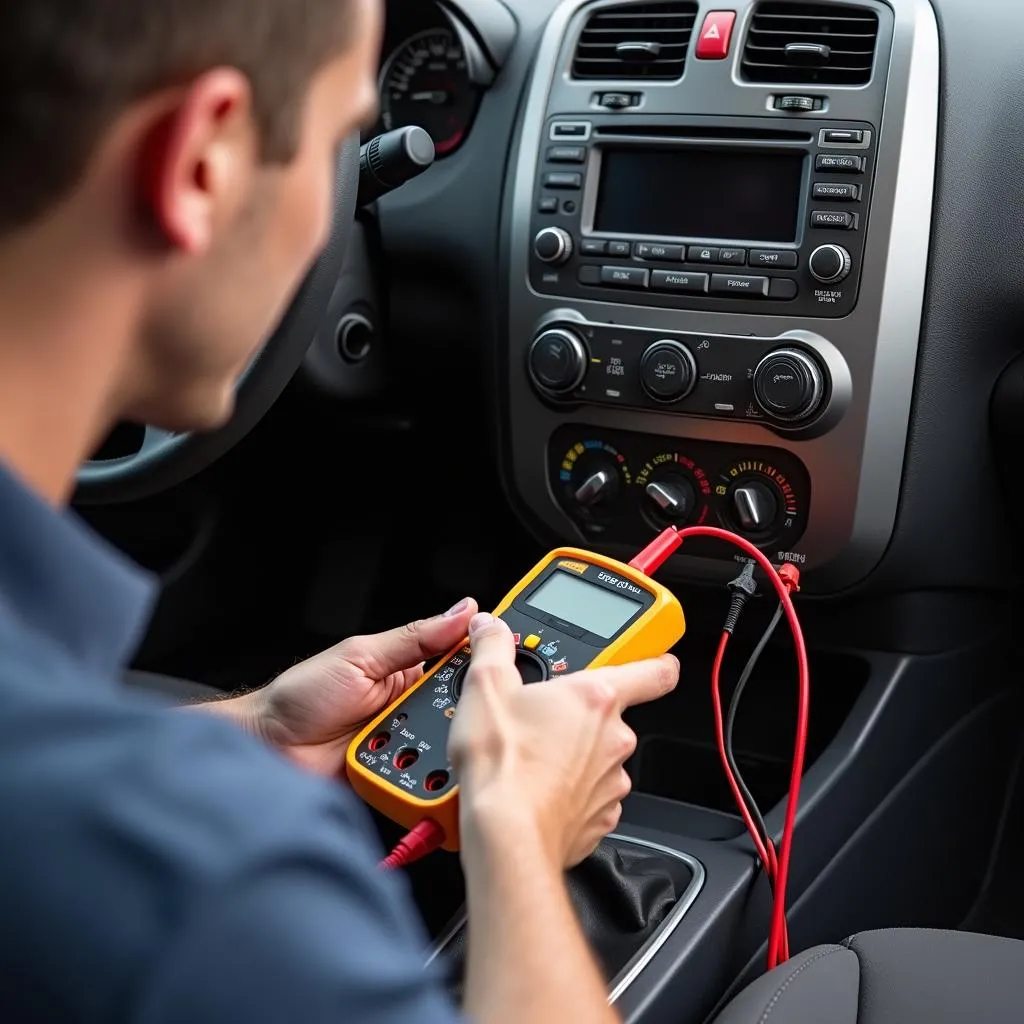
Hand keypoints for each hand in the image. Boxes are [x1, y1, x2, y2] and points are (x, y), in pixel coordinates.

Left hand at [243, 598, 478, 776]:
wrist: (266, 749)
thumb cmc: (301, 697)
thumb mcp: (360, 656)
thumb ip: (414, 638)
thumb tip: (461, 611)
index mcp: (409, 671)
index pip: (459, 662)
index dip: (483, 659)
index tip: (507, 654)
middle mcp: (413, 709)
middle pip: (462, 709)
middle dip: (462, 710)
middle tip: (449, 709)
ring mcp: (408, 745)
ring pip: (450, 746)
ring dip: (439, 745)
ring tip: (412, 740)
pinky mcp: (400, 780)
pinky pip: (428, 782)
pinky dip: (425, 778)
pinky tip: (413, 771)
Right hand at [449, 613, 678, 868]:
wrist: (506, 837)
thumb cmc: (504, 765)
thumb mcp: (485, 686)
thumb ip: (493, 647)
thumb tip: (491, 630)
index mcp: (596, 697)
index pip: (655, 670)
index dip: (658, 659)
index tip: (655, 657)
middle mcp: (615, 739)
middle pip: (610, 717)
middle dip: (579, 715)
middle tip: (539, 715)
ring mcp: (611, 782)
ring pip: (599, 759)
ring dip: (573, 755)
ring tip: (530, 755)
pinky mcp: (600, 818)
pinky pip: (590, 796)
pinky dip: (568, 792)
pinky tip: (536, 788)